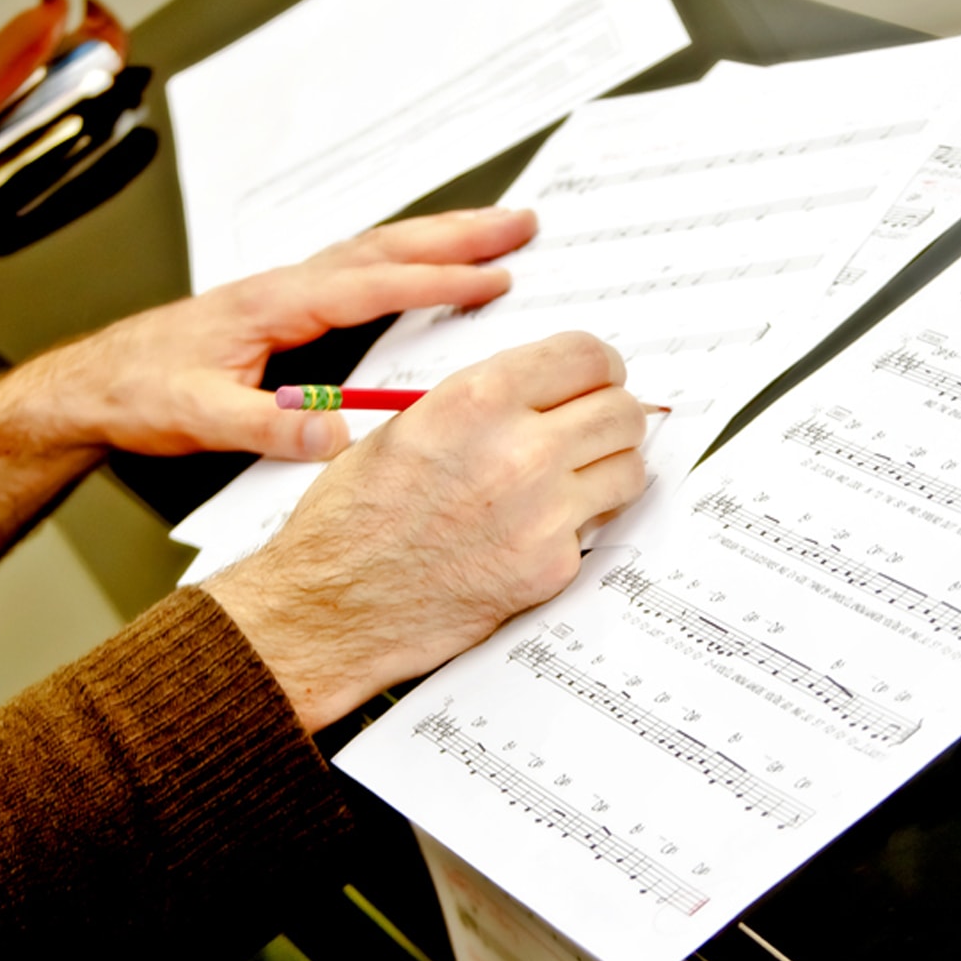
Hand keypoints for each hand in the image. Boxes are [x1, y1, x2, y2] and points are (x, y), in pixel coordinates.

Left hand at [35, 207, 537, 460]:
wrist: (97, 382)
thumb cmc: (141, 390)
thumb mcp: (202, 418)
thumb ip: (271, 426)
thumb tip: (341, 434)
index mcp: (274, 304)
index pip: (370, 284)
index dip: (436, 279)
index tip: (494, 277)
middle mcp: (286, 286)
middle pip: (385, 246)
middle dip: (458, 232)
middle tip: (520, 223)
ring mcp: (287, 292)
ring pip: (376, 251)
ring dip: (438, 238)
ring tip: (494, 232)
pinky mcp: (286, 307)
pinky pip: (360, 271)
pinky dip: (405, 260)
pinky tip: (424, 269)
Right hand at [205, 331, 646, 731]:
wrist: (331, 605)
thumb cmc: (353, 516)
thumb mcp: (407, 426)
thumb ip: (484, 401)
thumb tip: (547, 390)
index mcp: (478, 400)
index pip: (587, 355)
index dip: (599, 365)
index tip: (598, 377)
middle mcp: (518, 452)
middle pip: (623, 411)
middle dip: (612, 415)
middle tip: (592, 427)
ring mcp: (541, 515)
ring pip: (629, 469)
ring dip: (607, 468)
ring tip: (570, 477)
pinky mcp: (550, 568)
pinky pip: (596, 528)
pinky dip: (576, 525)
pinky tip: (533, 528)